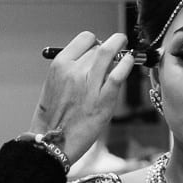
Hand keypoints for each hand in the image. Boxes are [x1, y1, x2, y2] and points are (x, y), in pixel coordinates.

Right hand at [30, 32, 135, 161]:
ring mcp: (89, 85)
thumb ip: (71, 70)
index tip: (100, 47)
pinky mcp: (103, 100)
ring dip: (121, 47)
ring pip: (109, 53)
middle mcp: (74, 71)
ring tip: (127, 50)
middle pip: (98, 47)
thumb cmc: (53, 117)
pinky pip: (118, 74)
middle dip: (109, 49)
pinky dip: (127, 64)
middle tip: (116, 52)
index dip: (96, 41)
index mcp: (60, 65)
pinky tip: (129, 62)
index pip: (85, 39)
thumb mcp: (54, 85)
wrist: (52, 143)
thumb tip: (92, 59)